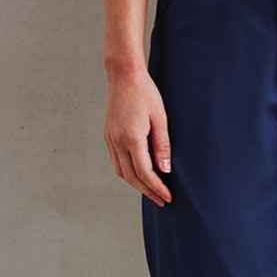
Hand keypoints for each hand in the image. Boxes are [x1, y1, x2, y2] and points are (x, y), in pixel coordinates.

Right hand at [104, 67, 172, 206]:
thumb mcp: (160, 119)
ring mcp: (110, 139)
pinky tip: (139, 175)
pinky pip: (116, 161)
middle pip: (132, 177)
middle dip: (148, 192)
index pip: (145, 173)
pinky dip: (128, 173)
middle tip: (162, 201)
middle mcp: (117, 141)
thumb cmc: (145, 93)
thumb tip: (165, 170)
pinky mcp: (108, 135)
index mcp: (131, 138)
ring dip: (136, 184)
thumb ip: (162, 146)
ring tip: (152, 191)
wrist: (123, 75)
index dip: (157, 187)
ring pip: (122, 172)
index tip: (168, 197)